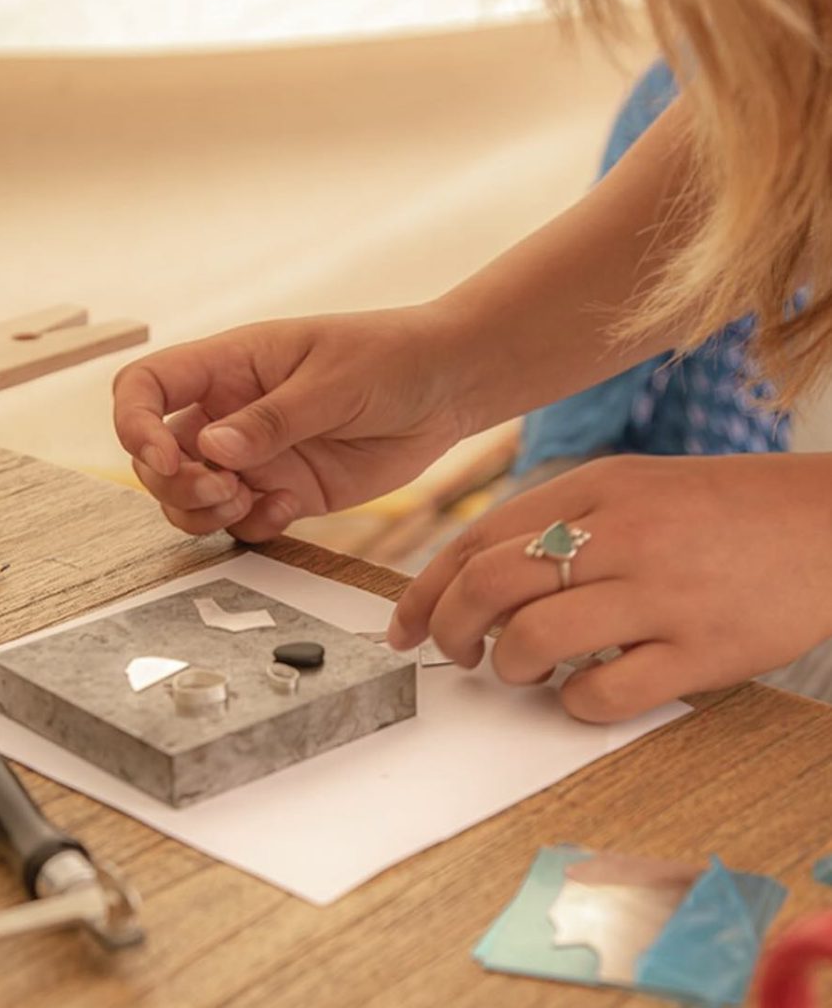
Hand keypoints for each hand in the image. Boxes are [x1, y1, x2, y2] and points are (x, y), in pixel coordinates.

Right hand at [113, 304, 469, 541]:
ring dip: (203, 513)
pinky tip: (286, 508)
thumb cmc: (390, 359)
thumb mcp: (332, 381)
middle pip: (156, 457)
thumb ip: (274, 419)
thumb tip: (213, 447)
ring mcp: (256, 456)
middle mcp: (230, 412)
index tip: (163, 458)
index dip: (134, 425)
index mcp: (229, 366)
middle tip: (226, 490)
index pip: (146, 387)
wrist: (446, 388)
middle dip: (174, 483)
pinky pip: (242, 523)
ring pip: (191, 497)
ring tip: (249, 503)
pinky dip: (250, 527)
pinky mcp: (285, 491)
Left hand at [388, 454, 831, 721]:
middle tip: (458, 654)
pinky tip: (583, 691)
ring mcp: (662, 592)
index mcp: (593, 490)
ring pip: (535, 639)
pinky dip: (574, 703)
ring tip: (522, 670)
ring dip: (509, 667)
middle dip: (449, 630)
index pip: (475, 541)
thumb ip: (552, 525)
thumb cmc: (714, 510)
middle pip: (489, 586)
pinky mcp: (703, 650)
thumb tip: (476, 583)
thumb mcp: (627, 489)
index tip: (404, 628)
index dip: (423, 591)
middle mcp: (620, 534)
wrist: (826, 521)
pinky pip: (606, 692)